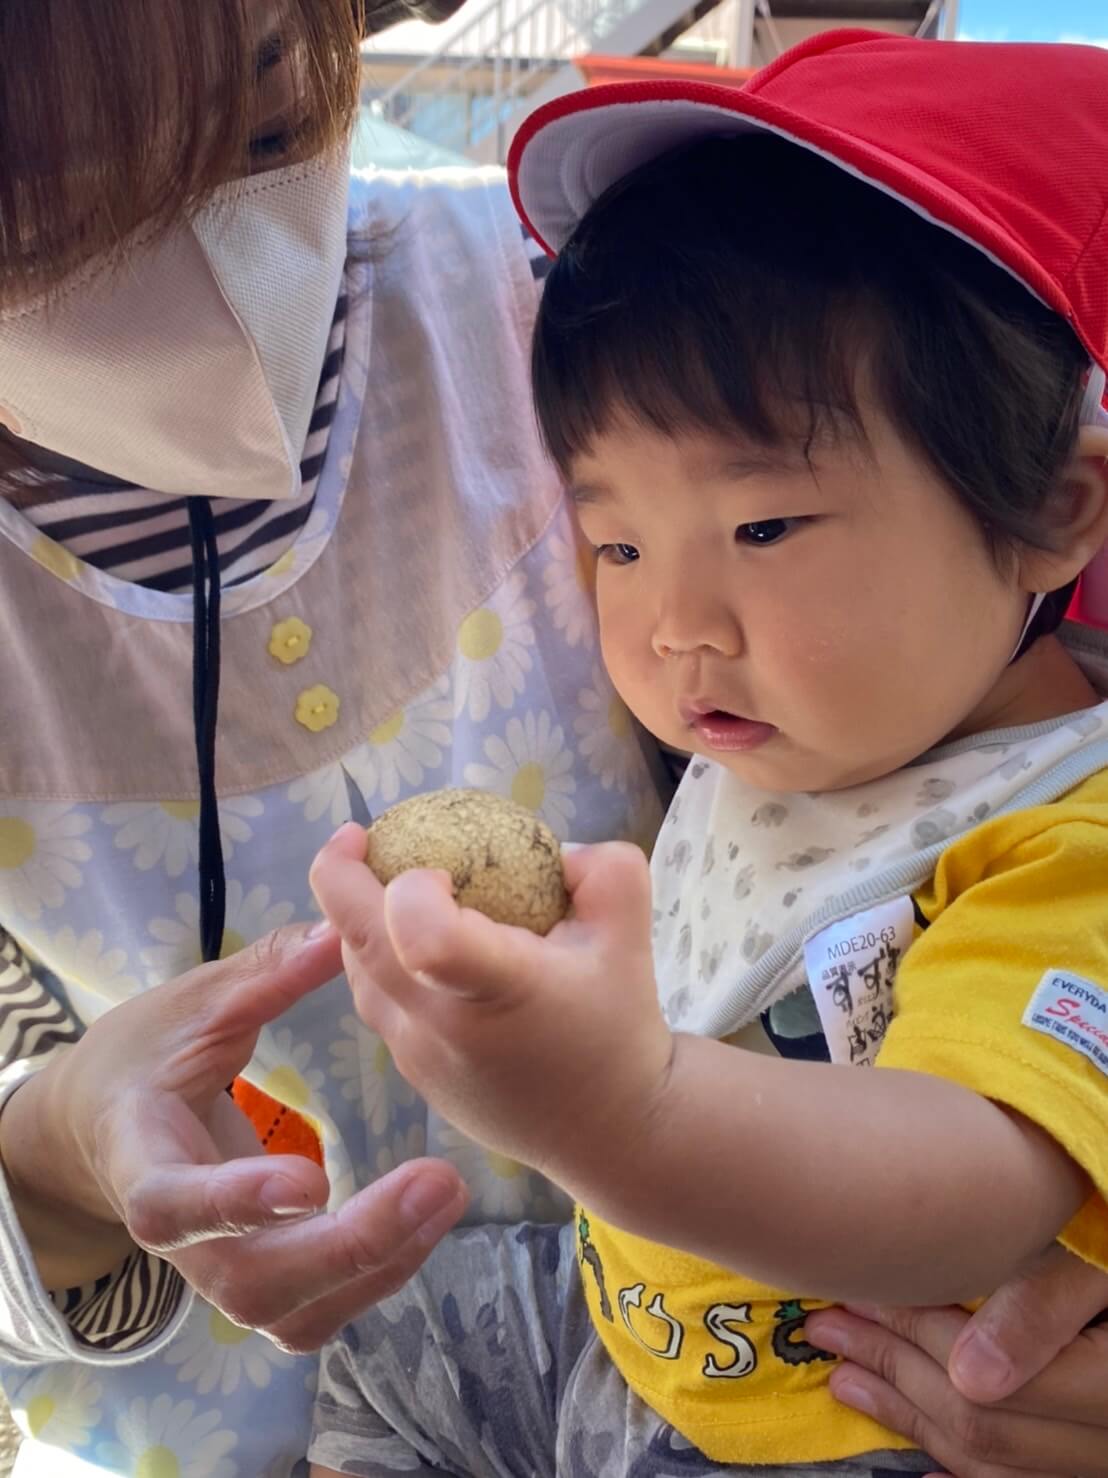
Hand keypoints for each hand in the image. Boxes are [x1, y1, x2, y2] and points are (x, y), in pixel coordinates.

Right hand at [0, 922, 466, 1352]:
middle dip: (349, 1244)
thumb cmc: (145, 1057)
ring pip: (295, 1312)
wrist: (105, 1126)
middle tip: (436, 1182)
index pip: (174, 1203)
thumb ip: (263, 976)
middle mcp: (181, 1242)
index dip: (234, 1202)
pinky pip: (321, 1309)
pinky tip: (431, 1220)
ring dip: (379, 1265)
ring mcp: (222, 1272)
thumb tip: (339, 930)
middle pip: (255, 1279)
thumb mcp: (192, 1006)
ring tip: (448, 1195)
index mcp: (144, 1162)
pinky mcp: (264, 1283)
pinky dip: (380, 1276)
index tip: (306, 1179)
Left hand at [309, 823, 671, 1189]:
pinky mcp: (411, 1073)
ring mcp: (417, 1056)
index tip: (439, 867)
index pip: (426, 938)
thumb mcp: (630, 931)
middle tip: (357, 837)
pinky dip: (377, 960)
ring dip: (355, 921)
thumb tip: (553, 848)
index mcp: (500, 988)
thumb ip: (601, 869)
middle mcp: (444, 1026)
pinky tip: (411, 940)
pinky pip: (374, 1002)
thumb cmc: (617, 1023)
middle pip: (361, 943)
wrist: (610, 1129)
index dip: (412, 888)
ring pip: (357, 973)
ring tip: (385, 884)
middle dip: (340, 876)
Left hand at [805, 1244, 1107, 1476]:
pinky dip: (965, 1466)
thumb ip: (1049, 1305)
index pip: (987, 1382)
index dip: (911, 1337)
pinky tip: (923, 1458)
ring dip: (914, 1420)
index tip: (850, 1296)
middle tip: (824, 1330)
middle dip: (895, 1374)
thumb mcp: (1106, 1254)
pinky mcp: (1094, 1457)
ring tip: (847, 1380)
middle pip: (984, 1426)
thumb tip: (974, 1377)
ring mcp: (1103, 1455)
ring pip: (999, 1463)